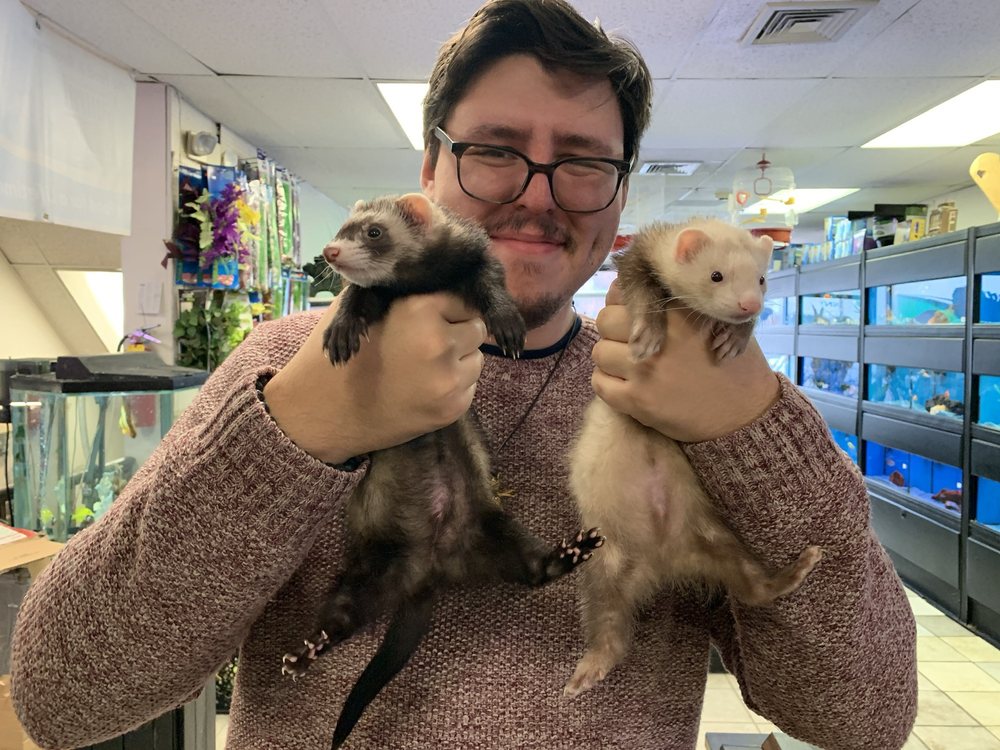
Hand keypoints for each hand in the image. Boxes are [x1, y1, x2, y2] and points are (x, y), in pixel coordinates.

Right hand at [264, 293, 486, 463]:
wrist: (326, 412)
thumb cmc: (344, 354)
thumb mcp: (363, 307)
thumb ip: (400, 290)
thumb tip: (435, 273)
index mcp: (419, 309)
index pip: (463, 299)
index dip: (447, 308)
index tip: (431, 318)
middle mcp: (440, 342)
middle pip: (477, 328)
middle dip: (457, 333)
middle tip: (425, 344)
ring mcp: (449, 379)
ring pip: (477, 358)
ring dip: (459, 359)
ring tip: (423, 366)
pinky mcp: (453, 408)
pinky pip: (470, 385)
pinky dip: (454, 385)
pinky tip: (423, 387)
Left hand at [591, 280, 779, 442]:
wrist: (744, 413)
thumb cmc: (730, 363)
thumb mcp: (715, 320)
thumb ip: (678, 306)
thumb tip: (629, 292)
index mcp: (679, 312)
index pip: (625, 293)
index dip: (623, 302)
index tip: (629, 312)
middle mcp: (661, 337)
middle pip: (607, 320)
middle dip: (614, 330)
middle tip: (628, 341)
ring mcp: (646, 369)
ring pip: (600, 352)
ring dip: (610, 357)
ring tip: (628, 364)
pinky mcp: (637, 400)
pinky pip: (600, 383)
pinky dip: (607, 382)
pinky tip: (625, 384)